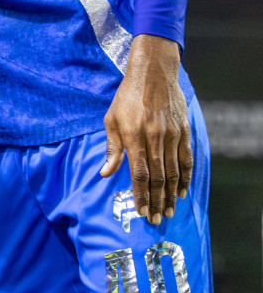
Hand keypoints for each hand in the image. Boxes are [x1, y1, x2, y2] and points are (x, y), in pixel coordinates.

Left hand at [100, 34, 191, 223]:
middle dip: (156, 201)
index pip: (139, 173)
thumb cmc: (126, 98)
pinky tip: (182, 192)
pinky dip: (185, 178)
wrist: (152, 74)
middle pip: (157, 177)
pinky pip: (186, 160)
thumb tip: (106, 174)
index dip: (141, 195)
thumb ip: (112, 148)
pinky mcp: (184, 132)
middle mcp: (154, 138)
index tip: (141, 212)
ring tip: (168, 211)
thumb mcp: (111, 119)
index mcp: (133, 136)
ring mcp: (171, 135)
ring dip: (171, 194)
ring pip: (173, 172)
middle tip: (155, 219)